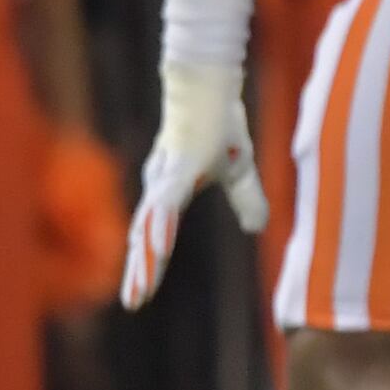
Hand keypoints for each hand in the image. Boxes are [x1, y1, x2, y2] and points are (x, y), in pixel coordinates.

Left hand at [122, 61, 264, 308]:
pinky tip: (157, 246)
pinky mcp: (177, 167)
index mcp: (170, 191)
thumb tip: (257, 229)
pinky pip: (167, 204)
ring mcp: (166, 178)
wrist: (210, 84)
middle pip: (146, 237)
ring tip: (139, 290)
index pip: (155, 235)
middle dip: (140, 271)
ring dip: (146, 259)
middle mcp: (160, 187)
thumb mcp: (240, 169)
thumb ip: (247, 199)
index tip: (138, 297)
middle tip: (132, 304)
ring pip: (150, 226)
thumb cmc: (219, 122)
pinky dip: (161, 227)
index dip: (147, 265)